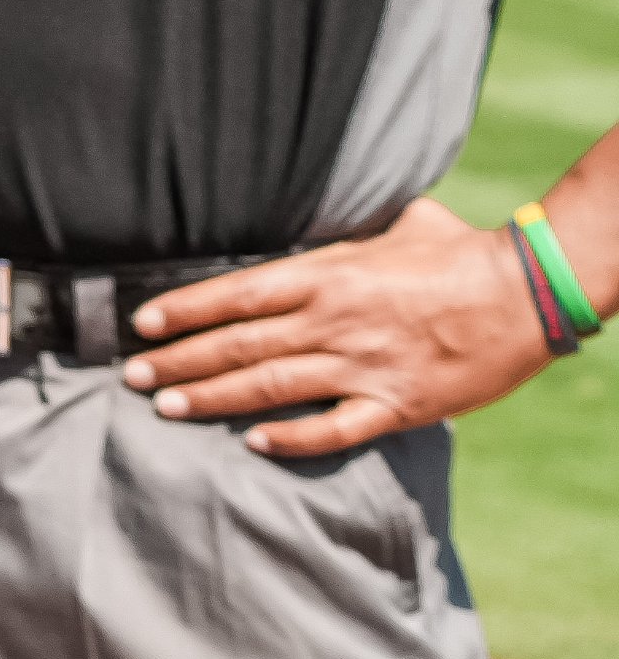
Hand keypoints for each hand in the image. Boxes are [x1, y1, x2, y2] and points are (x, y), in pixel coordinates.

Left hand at [124, 196, 559, 455]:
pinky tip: (254, 444)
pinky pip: (335, 428)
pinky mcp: (397, 404)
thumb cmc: (460, 253)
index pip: (236, 294)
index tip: (144, 324)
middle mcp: (334, 322)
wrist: (526, 292)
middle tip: (133, 375)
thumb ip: (346, 234)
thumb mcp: (394, 226)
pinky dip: (293, 439)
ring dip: (213, 398)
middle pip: (238, 344)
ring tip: (167, 408)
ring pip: (270, 387)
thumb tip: (325, 215)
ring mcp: (363, 366)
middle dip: (179, 361)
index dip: (184, 309)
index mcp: (327, 276)